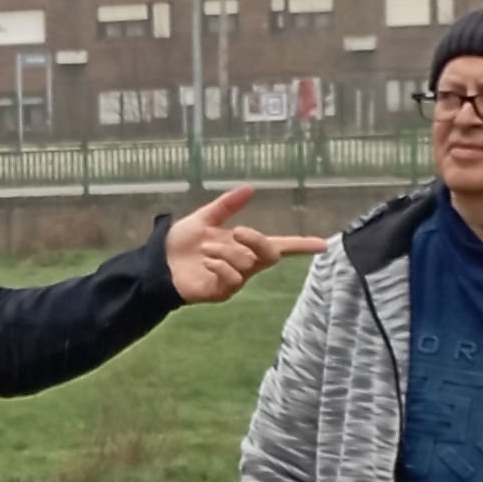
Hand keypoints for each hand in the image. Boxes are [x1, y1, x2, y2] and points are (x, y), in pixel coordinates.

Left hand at [161, 188, 323, 304]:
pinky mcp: (222, 292)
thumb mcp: (204, 218)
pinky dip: (219, 266)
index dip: (302, 245)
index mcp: (245, 245)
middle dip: (256, 241)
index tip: (324, 244)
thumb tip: (249, 188)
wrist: (158, 262)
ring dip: (226, 253)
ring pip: (247, 266)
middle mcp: (245, 263)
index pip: (281, 245)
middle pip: (270, 254)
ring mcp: (235, 280)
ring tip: (205, 249)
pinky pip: (232, 279)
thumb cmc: (182, 243)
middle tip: (237, 231)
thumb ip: (227, 206)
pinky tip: (205, 262)